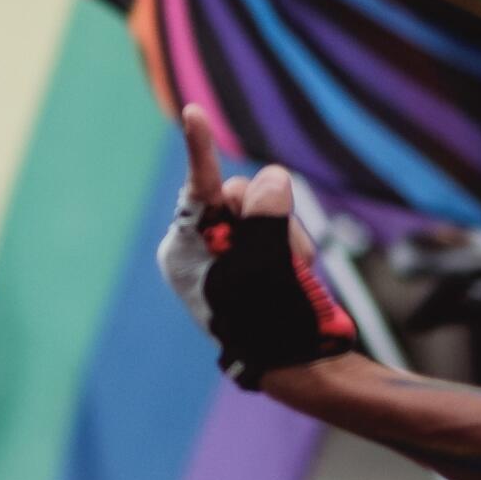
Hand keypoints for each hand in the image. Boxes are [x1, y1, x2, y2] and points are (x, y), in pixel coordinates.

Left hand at [163, 107, 353, 388]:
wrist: (297, 369)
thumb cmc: (272, 319)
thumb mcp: (265, 263)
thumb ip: (266, 214)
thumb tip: (272, 178)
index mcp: (183, 249)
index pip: (196, 190)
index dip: (199, 147)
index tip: (192, 110)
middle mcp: (200, 245)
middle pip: (237, 194)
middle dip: (269, 216)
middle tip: (286, 255)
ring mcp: (229, 252)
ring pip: (265, 207)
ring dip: (287, 233)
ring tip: (293, 271)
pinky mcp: (258, 257)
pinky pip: (280, 226)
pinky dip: (293, 243)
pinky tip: (297, 272)